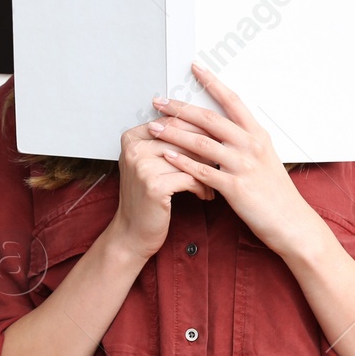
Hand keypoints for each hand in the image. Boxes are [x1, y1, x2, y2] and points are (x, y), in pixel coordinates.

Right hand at [109, 117, 216, 262]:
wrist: (131, 233)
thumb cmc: (144, 199)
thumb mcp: (150, 165)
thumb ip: (167, 143)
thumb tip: (203, 126)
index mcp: (132, 138)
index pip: (172, 122)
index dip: (198, 129)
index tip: (215, 138)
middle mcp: (134, 149)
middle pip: (182, 138)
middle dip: (207, 150)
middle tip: (222, 159)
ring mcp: (142, 166)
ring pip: (189, 158)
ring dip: (208, 170)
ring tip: (217, 179)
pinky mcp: (154, 185)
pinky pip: (190, 178)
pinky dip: (202, 186)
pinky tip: (206, 193)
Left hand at [149, 61, 318, 258]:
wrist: (290, 221)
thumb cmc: (276, 192)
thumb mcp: (265, 158)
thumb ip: (245, 141)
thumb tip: (223, 129)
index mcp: (258, 134)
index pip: (232, 101)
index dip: (212, 82)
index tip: (195, 68)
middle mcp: (251, 145)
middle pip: (210, 118)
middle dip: (181, 108)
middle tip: (159, 101)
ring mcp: (243, 165)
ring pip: (201, 142)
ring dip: (174, 133)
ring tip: (155, 127)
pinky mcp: (235, 187)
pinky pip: (202, 171)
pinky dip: (183, 162)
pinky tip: (167, 155)